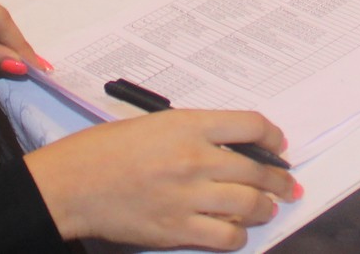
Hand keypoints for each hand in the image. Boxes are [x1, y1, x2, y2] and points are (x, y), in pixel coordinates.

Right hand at [24, 110, 296, 250]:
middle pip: (256, 169)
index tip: (278, 145)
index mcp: (189, 125)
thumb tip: (231, 148)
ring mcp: (188, 196)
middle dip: (278, 179)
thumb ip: (194, 132)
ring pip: (249, 204)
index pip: (251, 124)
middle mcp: (195, 158)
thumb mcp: (154, 124)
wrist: (72, 184)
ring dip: (265, 207)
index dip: (273, 137)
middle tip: (286, 183)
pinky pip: (225, 235)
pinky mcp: (177, 228)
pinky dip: (239, 235)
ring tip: (268, 208)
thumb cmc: (104, 150)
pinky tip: (238, 231)